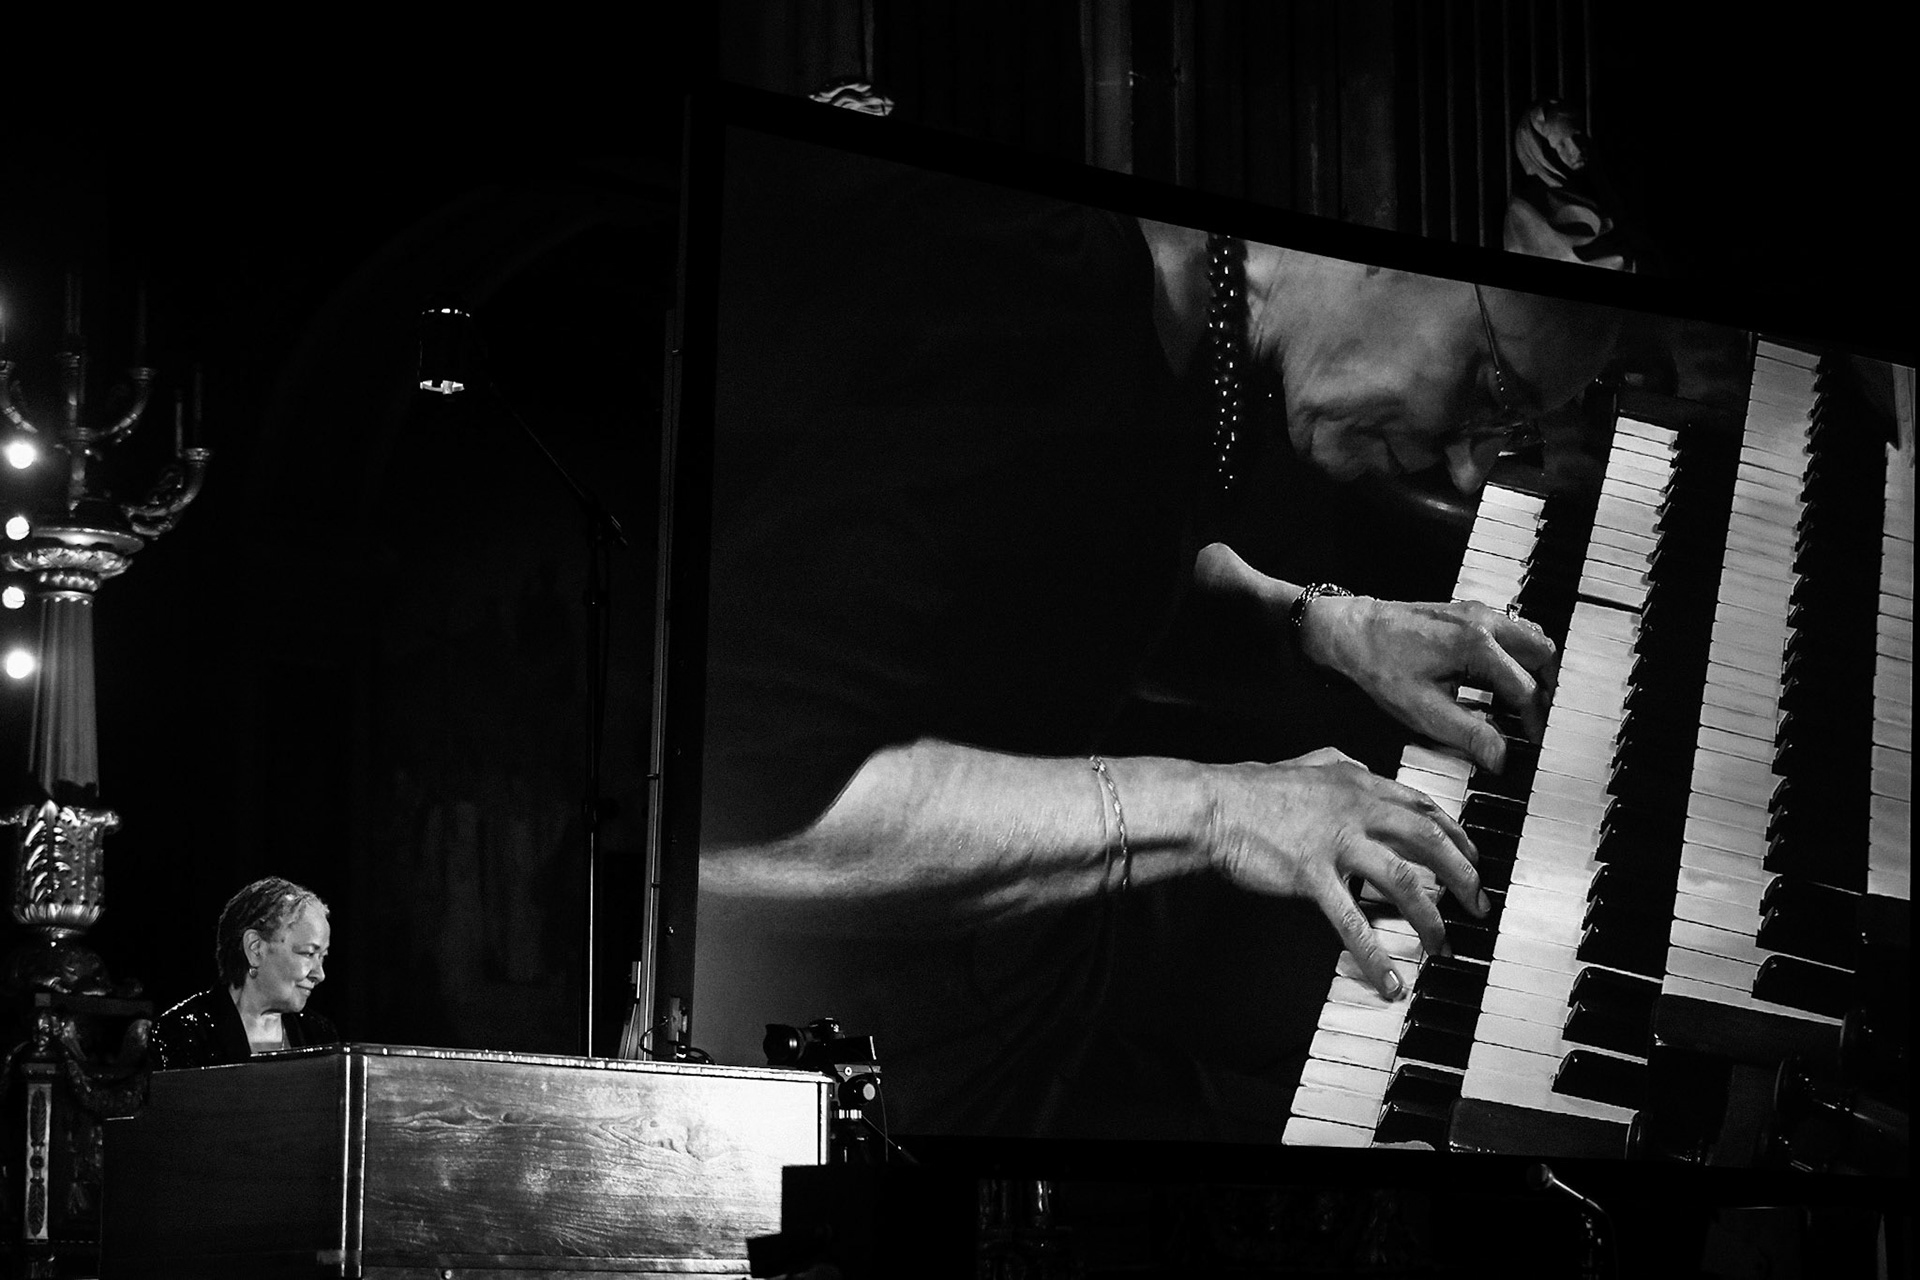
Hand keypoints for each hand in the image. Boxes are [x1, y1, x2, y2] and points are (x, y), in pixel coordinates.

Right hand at [1205, 749, 1487, 997]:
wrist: (1212, 806)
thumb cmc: (1250, 791)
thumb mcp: (1304, 765)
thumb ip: (1336, 764)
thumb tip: (1356, 764)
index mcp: (1356, 782)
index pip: (1423, 806)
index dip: (1457, 834)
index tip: (1472, 857)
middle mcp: (1355, 808)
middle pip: (1429, 840)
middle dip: (1463, 876)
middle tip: (1478, 904)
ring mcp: (1336, 841)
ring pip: (1403, 880)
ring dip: (1430, 917)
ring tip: (1441, 944)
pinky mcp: (1312, 874)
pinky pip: (1352, 921)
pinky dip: (1374, 955)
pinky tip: (1388, 980)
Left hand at [1301, 595, 1556, 772]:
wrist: (1351, 630)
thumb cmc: (1381, 666)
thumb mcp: (1423, 711)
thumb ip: (1468, 735)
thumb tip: (1501, 758)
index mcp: (1479, 646)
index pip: (1527, 689)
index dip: (1536, 721)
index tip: (1538, 742)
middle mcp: (1486, 622)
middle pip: (1543, 655)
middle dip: (1549, 689)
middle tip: (1545, 720)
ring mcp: (1479, 612)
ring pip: (1532, 638)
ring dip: (1538, 669)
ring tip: (1530, 703)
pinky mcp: (1469, 612)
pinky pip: (1512, 631)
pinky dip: (1520, 654)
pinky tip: (1506, 679)